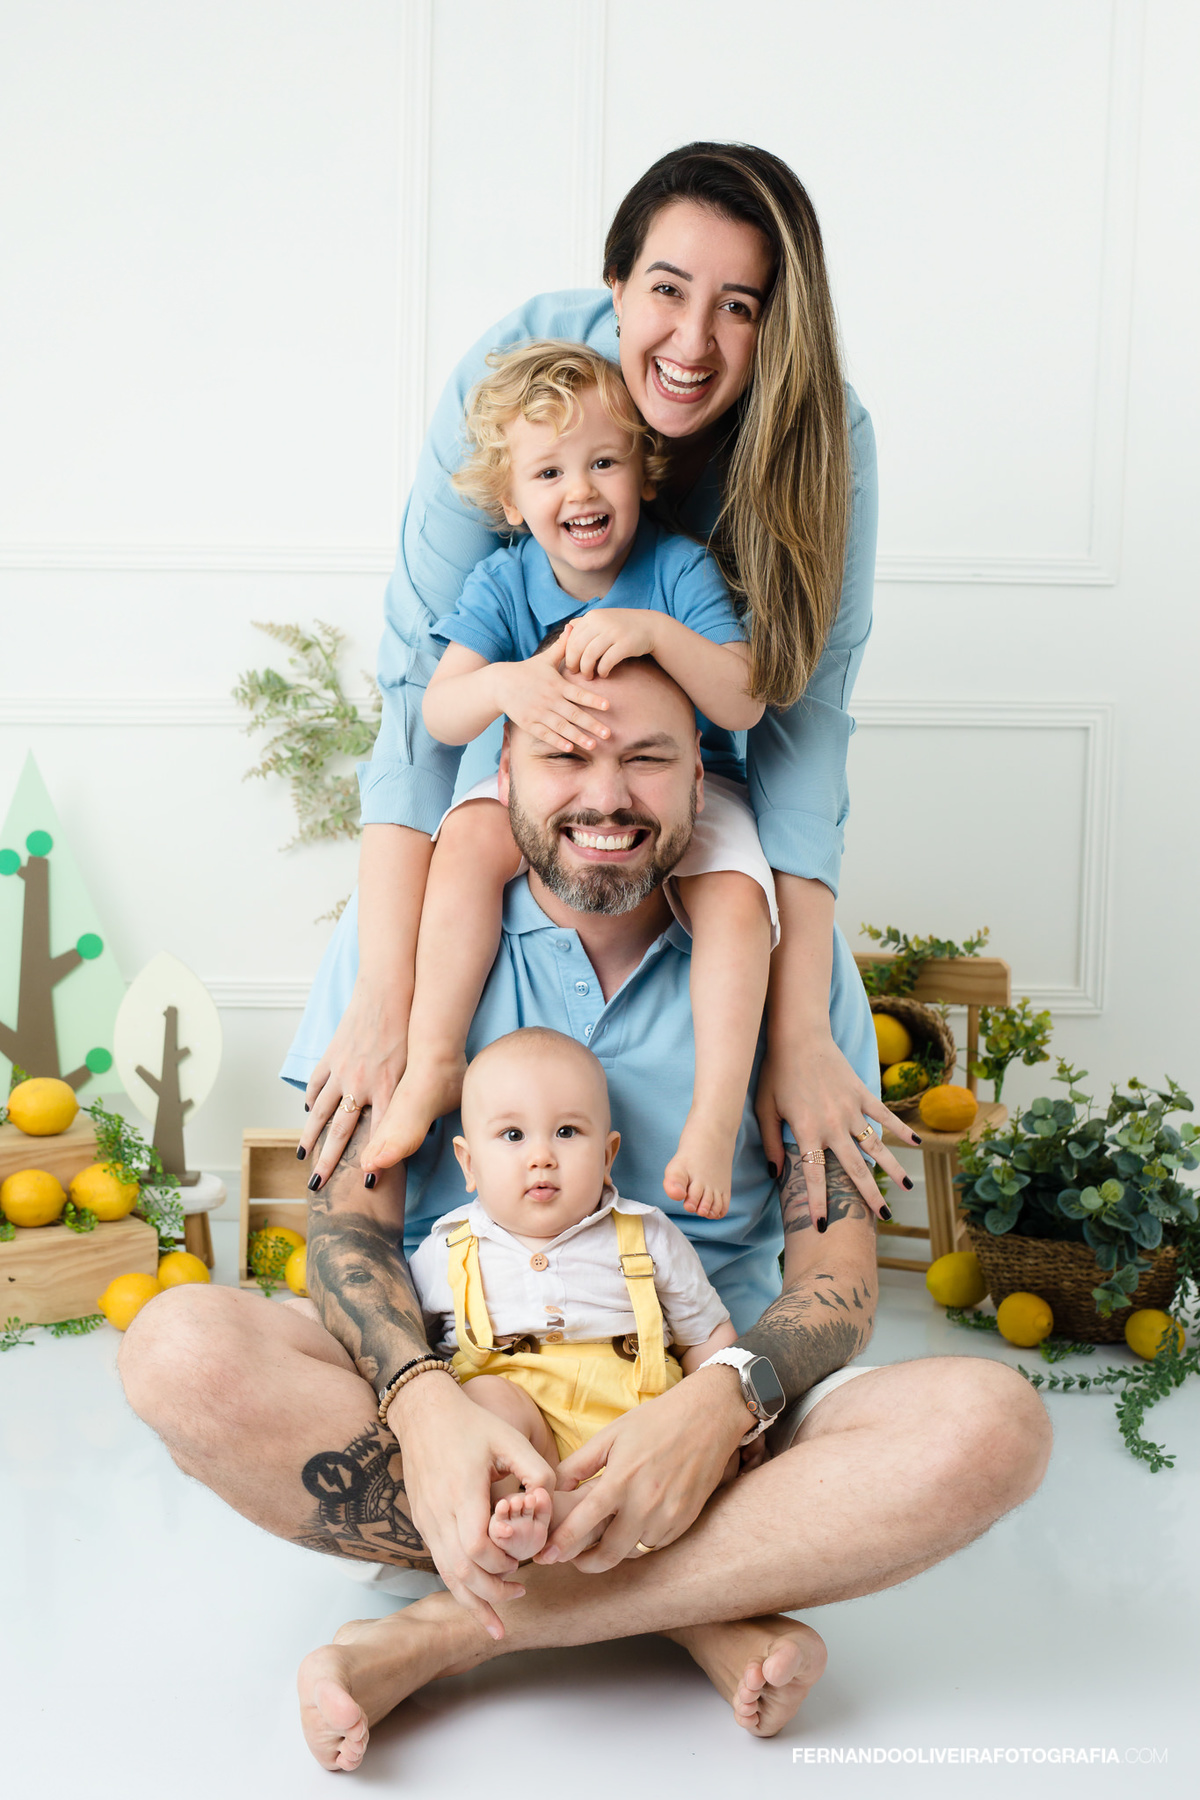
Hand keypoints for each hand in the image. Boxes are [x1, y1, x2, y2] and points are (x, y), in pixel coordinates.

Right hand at [300, 974, 408, 1185]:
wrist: (390, 991)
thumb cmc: (415, 1026)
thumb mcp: (429, 1066)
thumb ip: (424, 1098)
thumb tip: (430, 1123)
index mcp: (388, 1090)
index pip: (380, 1134)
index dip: (374, 1159)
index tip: (366, 1183)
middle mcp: (361, 1085)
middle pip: (341, 1131)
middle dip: (330, 1161)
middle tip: (318, 1185)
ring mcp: (343, 1070)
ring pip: (320, 1110)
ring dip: (310, 1135)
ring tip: (302, 1156)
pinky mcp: (333, 1054)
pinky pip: (317, 1082)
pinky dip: (311, 1097)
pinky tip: (308, 1109)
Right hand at [390, 1373, 555, 1638]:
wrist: (424, 1414)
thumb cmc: (471, 1424)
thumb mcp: (509, 1438)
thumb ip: (536, 1469)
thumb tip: (551, 1504)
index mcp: (462, 1493)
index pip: (477, 1547)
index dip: (501, 1564)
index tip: (523, 1564)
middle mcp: (440, 1513)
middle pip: (460, 1572)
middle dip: (491, 1593)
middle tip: (520, 1595)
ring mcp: (428, 1521)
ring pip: (446, 1575)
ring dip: (472, 1600)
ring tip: (496, 1621)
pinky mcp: (424, 1524)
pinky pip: (439, 1564)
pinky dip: (458, 1586)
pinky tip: (474, 1597)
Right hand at [492, 630, 610, 749]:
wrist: (499, 684)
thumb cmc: (526, 671)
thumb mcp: (544, 658)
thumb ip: (562, 646)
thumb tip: (574, 626)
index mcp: (556, 685)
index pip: (578, 693)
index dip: (593, 699)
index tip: (608, 705)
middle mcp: (549, 700)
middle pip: (574, 715)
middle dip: (592, 725)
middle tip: (608, 734)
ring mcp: (539, 713)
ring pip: (562, 728)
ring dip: (578, 737)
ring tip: (594, 745)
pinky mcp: (529, 723)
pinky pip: (545, 734)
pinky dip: (557, 741)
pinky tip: (570, 748)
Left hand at [534, 1367, 748, 1571]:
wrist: (706, 1417)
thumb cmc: (654, 1421)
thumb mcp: (611, 1434)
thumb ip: (579, 1464)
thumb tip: (553, 1488)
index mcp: (621, 1480)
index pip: (583, 1523)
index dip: (562, 1543)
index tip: (546, 1554)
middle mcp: (646, 1504)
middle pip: (609, 1554)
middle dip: (586, 1563)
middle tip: (571, 1559)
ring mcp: (668, 1516)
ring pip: (633, 1552)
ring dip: (613, 1552)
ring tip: (598, 1543)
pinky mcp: (685, 1521)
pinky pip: (655, 1544)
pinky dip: (638, 1542)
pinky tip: (629, 1528)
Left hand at [560, 608, 658, 679]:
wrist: (650, 626)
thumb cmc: (621, 627)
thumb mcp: (601, 620)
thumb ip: (583, 626)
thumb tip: (563, 633)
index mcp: (592, 616)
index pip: (571, 638)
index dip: (567, 653)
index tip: (570, 664)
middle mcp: (601, 622)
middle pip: (577, 647)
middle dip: (573, 663)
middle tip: (576, 673)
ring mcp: (614, 632)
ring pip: (589, 655)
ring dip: (586, 670)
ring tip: (589, 676)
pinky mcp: (625, 644)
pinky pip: (607, 662)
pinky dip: (602, 671)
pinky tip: (603, 674)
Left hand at [754, 1028, 918, 1224]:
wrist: (798, 1036)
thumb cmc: (776, 1073)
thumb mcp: (765, 1110)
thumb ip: (772, 1144)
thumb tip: (776, 1175)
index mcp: (808, 1131)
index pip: (814, 1177)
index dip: (818, 1204)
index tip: (823, 1227)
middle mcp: (833, 1125)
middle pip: (855, 1168)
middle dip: (868, 1195)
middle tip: (882, 1218)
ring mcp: (851, 1109)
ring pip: (875, 1145)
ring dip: (892, 1168)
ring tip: (905, 1189)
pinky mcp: (862, 1093)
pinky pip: (884, 1115)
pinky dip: (900, 1129)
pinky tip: (915, 1145)